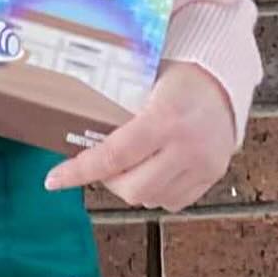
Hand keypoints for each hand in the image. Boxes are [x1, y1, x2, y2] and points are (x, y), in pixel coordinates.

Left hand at [41, 61, 236, 210]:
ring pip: (152, 200)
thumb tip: (75, 137)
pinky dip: (156, 192)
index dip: (79, 171)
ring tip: (129, 165)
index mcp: (165, 119)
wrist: (224, 76)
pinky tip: (152, 171)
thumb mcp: (143, 84)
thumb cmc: (177, 74)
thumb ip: (117, 114)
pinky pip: (175, 201)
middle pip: (133, 188)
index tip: (53, 181)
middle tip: (101, 165)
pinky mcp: (214, 175)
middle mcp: (187, 146)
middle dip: (108, 181)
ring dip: (132, 188)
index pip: (113, 156)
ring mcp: (204, 164)